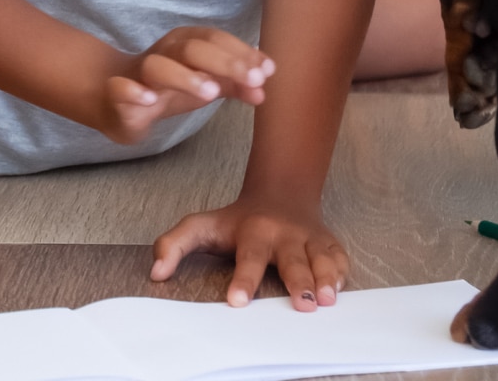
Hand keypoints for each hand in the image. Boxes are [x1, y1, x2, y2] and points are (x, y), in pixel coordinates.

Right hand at [99, 27, 274, 144]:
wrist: (115, 98)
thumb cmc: (168, 86)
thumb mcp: (206, 82)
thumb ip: (235, 85)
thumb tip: (264, 90)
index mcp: (186, 43)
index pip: (216, 39)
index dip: (242, 53)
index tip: (266, 71)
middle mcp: (164, 51)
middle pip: (192, 48)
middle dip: (224, 62)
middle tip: (252, 79)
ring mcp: (139, 72)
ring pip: (159, 66)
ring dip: (185, 76)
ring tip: (211, 93)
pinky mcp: (119, 93)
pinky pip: (122, 88)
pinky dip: (135, 91)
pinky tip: (149, 100)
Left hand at [151, 198, 349, 310]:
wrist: (281, 192)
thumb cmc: (237, 220)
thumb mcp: (201, 225)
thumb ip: (174, 244)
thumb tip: (155, 272)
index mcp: (252, 232)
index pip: (248, 257)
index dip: (243, 280)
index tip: (237, 302)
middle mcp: (283, 234)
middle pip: (291, 260)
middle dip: (298, 281)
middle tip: (303, 304)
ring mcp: (308, 238)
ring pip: (320, 257)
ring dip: (326, 278)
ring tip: (327, 299)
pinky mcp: (327, 243)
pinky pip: (339, 257)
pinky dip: (342, 272)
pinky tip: (341, 289)